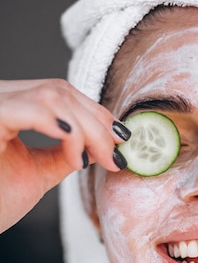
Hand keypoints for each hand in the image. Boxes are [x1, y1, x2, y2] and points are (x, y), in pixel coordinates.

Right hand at [0, 79, 129, 232]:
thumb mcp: (40, 171)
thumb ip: (66, 152)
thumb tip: (101, 143)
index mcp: (8, 106)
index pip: (59, 93)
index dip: (95, 114)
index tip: (121, 142)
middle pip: (60, 91)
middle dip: (97, 125)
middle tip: (115, 158)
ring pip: (52, 96)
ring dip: (85, 130)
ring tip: (91, 162)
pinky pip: (31, 108)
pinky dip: (61, 127)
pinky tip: (76, 152)